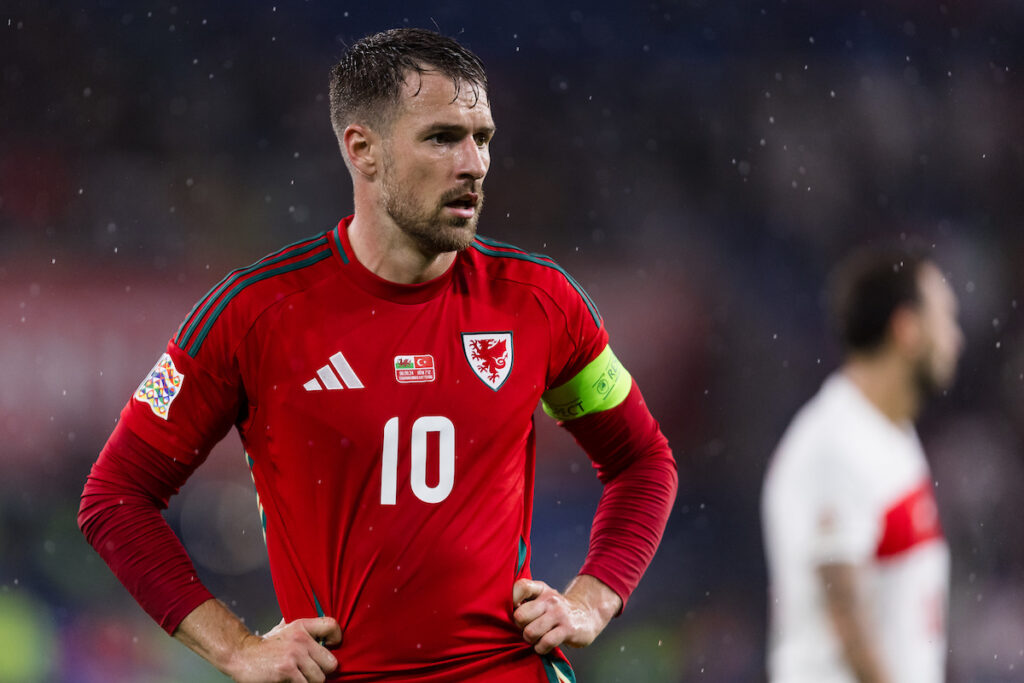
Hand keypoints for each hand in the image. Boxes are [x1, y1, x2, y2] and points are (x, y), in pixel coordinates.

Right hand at [226, 617, 342, 682]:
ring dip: (310, 682)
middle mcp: (301, 639)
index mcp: (302, 626)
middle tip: (310, 672)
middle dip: (322, 671)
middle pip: (331, 663)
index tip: (330, 648)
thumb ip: (301, 629)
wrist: (240, 654)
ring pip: (319, 679)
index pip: (333, 625)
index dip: (337, 639)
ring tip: (298, 678)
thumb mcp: (283, 629)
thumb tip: (318, 625)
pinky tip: (290, 681)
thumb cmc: (264, 646)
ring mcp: (295, 655)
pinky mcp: (287, 670)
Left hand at [511, 575, 620, 654]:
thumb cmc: (556, 609)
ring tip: (535, 638)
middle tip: (526, 628)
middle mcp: (550, 599)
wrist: (587, 614)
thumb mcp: (542, 597)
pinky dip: (540, 648)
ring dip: (530, 639)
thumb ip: (525, 600)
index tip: (514, 609)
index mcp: (541, 589)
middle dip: (520, 627)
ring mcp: (559, 614)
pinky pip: (545, 642)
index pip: (521, 586)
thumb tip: (503, 611)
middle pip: (520, 615)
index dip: (512, 599)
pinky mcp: (568, 629)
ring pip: (530, 632)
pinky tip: (543, 645)